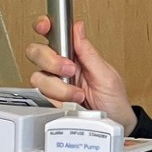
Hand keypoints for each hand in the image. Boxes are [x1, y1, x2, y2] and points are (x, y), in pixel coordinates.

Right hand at [25, 17, 137, 134]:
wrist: (115, 124)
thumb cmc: (114, 100)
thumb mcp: (106, 75)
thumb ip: (89, 52)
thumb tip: (78, 27)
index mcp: (75, 55)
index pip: (53, 35)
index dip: (43, 26)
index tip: (44, 26)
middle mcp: (60, 68)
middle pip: (36, 53)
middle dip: (51, 61)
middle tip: (70, 70)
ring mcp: (54, 85)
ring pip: (38, 78)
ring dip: (59, 87)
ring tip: (79, 94)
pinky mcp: (50, 102)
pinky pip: (41, 98)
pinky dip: (57, 101)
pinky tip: (71, 103)